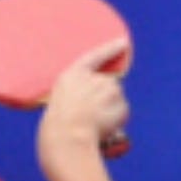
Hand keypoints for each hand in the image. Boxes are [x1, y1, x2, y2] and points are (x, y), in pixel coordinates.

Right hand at [39, 37, 132, 161]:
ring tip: (94, 124)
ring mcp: (109, 88)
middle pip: (108, 84)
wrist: (68, 137)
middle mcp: (93, 77)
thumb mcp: (60, 102)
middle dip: (104, 98)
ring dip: (110, 109)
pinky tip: (104, 128)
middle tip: (91, 116)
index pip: (95, 56)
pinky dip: (116, 119)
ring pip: (116, 98)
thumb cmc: (57, 128)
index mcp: (73, 75)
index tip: (123, 42)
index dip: (110, 49)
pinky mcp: (120, 102)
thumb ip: (77, 94)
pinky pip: (122, 112)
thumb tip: (94, 104)